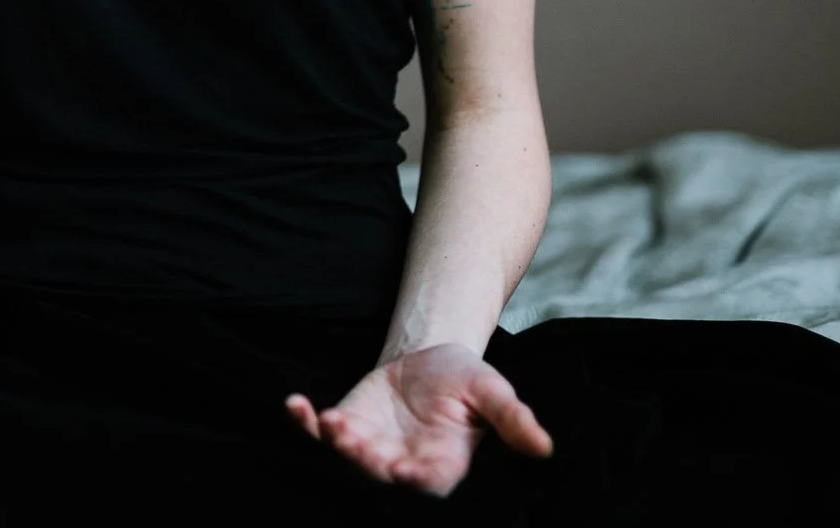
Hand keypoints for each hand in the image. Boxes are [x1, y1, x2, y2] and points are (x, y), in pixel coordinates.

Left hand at [284, 341, 550, 495]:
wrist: (431, 358)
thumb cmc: (466, 380)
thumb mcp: (491, 392)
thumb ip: (512, 420)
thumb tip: (544, 447)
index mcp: (442, 463)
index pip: (429, 481)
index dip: (416, 478)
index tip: (405, 469)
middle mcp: (402, 463)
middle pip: (380, 472)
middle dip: (365, 460)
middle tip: (353, 440)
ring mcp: (371, 446)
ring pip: (348, 455)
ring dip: (336, 441)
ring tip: (331, 420)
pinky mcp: (347, 424)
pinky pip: (319, 431)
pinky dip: (305, 422)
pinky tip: (295, 405)